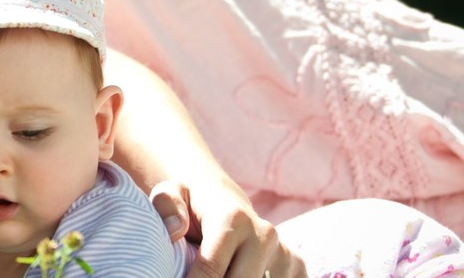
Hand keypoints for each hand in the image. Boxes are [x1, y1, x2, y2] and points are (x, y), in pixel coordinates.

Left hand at [150, 181, 306, 277]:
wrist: (222, 201)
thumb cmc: (190, 203)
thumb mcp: (170, 193)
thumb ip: (166, 205)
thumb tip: (175, 230)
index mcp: (234, 219)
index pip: (211, 271)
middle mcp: (265, 235)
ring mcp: (284, 253)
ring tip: (216, 275)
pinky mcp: (297, 268)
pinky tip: (239, 276)